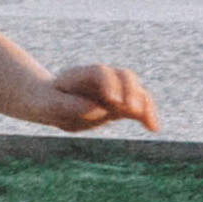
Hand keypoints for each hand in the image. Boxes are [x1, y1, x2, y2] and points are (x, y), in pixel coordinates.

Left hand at [43, 61, 160, 134]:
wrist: (52, 102)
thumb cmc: (47, 102)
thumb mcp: (49, 105)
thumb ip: (67, 104)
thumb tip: (95, 107)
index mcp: (80, 75)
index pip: (100, 73)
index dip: (110, 83)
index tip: (114, 101)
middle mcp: (101, 79)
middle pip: (123, 76)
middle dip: (131, 91)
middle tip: (133, 110)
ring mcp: (113, 89)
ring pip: (136, 90)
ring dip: (145, 104)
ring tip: (150, 123)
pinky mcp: (121, 104)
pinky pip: (138, 106)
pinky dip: (148, 115)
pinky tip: (154, 128)